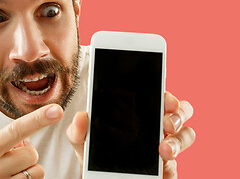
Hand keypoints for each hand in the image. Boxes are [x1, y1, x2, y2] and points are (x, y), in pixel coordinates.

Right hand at [0, 104, 62, 178]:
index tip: (56, 110)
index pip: (15, 130)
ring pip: (37, 170)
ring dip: (30, 169)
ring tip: (13, 173)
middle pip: (31, 153)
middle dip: (27, 154)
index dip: (37, 119)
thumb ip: (9, 137)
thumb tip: (37, 123)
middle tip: (12, 160)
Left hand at [66, 92, 195, 177]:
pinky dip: (172, 164)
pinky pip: (177, 164)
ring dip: (180, 139)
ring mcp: (163, 147)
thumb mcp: (83, 141)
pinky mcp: (166, 169)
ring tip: (163, 149)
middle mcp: (155, 127)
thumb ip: (78, 130)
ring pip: (187, 134)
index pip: (157, 97)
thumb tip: (81, 116)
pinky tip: (161, 166)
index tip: (164, 99)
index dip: (166, 95)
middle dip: (179, 113)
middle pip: (180, 111)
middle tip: (166, 122)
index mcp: (138, 113)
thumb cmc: (95, 154)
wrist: (99, 178)